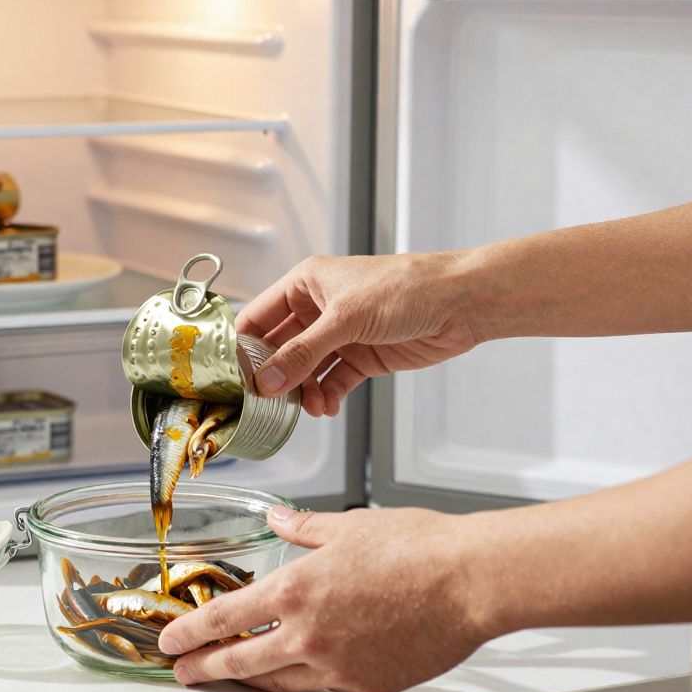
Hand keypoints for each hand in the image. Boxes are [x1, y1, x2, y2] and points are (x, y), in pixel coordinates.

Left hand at [157, 507, 493, 691]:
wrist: (470, 582)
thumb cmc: (417, 548)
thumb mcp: (348, 526)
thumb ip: (302, 529)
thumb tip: (279, 521)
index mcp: (295, 590)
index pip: (224, 619)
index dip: (189, 633)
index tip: (170, 640)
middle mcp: (308, 634)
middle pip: (240, 661)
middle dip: (205, 668)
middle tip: (185, 671)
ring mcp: (336, 665)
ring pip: (279, 681)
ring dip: (250, 678)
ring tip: (231, 675)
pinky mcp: (366, 684)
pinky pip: (324, 684)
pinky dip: (306, 676)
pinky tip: (300, 669)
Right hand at [236, 253, 480, 416]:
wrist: (459, 304)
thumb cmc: (406, 288)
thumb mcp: (346, 319)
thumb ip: (303, 353)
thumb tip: (267, 380)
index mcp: (304, 284)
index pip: (258, 317)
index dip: (242, 347)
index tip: (232, 377)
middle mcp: (317, 309)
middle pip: (279, 349)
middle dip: (273, 376)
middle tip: (264, 402)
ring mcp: (339, 335)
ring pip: (305, 370)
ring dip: (302, 391)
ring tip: (308, 407)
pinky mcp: (361, 357)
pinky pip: (331, 381)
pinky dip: (326, 396)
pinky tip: (327, 407)